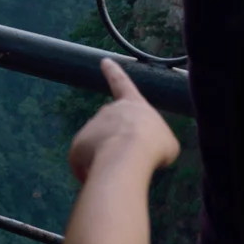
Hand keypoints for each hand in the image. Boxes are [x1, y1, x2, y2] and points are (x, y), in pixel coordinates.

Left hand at [68, 59, 180, 183]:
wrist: (128, 155)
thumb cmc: (153, 145)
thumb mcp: (166, 144)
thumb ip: (152, 143)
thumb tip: (139, 156)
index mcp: (132, 104)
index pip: (122, 84)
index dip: (115, 73)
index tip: (104, 61)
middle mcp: (108, 111)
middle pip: (111, 126)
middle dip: (119, 142)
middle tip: (132, 159)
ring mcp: (91, 126)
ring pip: (99, 148)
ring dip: (108, 160)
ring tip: (122, 172)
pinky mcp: (77, 146)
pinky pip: (84, 164)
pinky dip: (92, 174)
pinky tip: (105, 182)